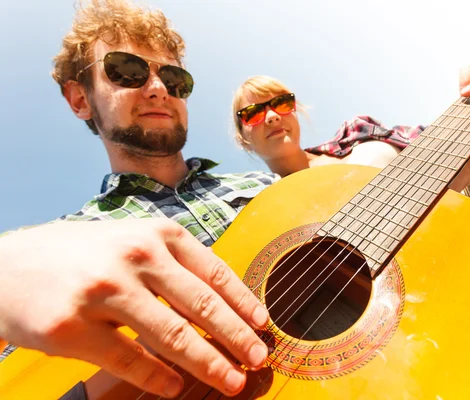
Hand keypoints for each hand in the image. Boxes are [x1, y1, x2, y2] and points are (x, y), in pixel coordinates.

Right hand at [0, 219, 268, 397]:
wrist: (7, 266)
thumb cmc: (79, 255)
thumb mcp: (131, 241)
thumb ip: (172, 265)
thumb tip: (218, 302)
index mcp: (156, 234)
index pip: (214, 272)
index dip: (243, 302)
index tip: (262, 325)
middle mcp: (136, 256)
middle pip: (202, 305)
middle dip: (236, 337)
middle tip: (259, 359)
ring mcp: (105, 290)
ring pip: (173, 335)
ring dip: (209, 363)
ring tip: (231, 380)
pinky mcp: (73, 327)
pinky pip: (130, 359)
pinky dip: (160, 378)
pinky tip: (175, 387)